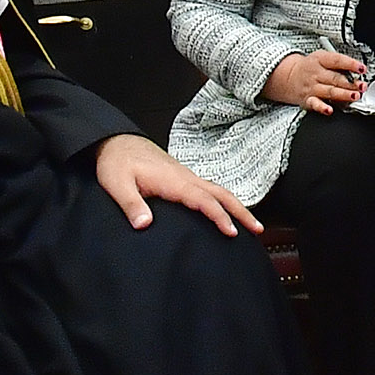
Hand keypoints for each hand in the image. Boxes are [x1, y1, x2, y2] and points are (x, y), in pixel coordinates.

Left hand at [94, 132, 263, 234]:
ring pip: (218, 191)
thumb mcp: (117, 184)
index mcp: (173, 180)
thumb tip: (144, 225)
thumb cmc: (117, 162)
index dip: (218, 216)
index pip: (203, 199)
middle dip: (241, 211)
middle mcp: (185, 177)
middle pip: (221, 193)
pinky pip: (210, 190)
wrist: (117, 143)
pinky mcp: (182, 179)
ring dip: (236, 206)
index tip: (231, 231)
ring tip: (251, 225)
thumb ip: (131, 204)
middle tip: (257, 229)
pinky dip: (223, 201)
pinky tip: (226, 211)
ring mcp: (186, 177)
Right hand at [263, 49, 368, 114]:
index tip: (362, 69)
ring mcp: (312, 87)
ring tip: (355, 96)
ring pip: (329, 91)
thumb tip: (358, 71)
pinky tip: (330, 110)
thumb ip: (340, 64)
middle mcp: (316, 74)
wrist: (290, 76)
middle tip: (362, 86)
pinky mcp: (308, 100)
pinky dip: (322, 107)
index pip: (337, 60)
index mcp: (320, 60)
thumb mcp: (323, 58)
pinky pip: (315, 104)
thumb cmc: (312, 67)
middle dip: (351, 83)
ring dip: (343, 94)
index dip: (351, 64)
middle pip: (335, 78)